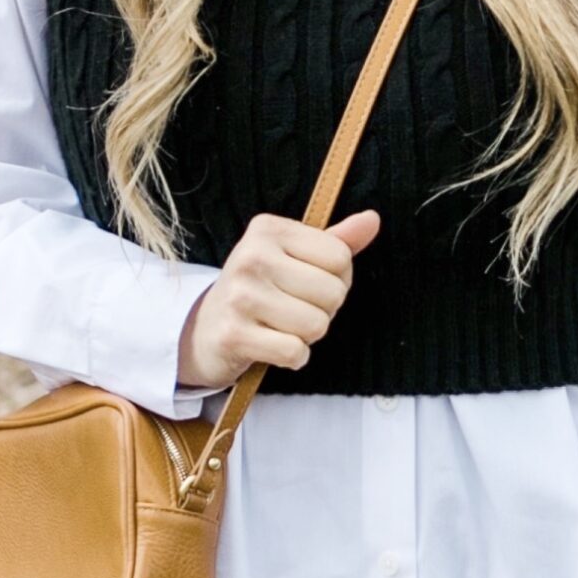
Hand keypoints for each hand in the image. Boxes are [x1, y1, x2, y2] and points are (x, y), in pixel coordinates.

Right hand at [178, 207, 380, 392]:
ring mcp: (240, 296)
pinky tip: (273, 345)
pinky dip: (293, 357)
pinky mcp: (234, 334)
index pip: (340, 257)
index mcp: (268, 229)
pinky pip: (295, 352)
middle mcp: (251, 256)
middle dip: (324, 310)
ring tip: (282, 325)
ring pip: (317, 325)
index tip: (308, 284)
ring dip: (308, 335)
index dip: (337, 278)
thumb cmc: (260, 288)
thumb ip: (335, 241)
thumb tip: (372, 220)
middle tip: (294, 308)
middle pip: (333, 293)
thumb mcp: (294, 256)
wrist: (205, 328)